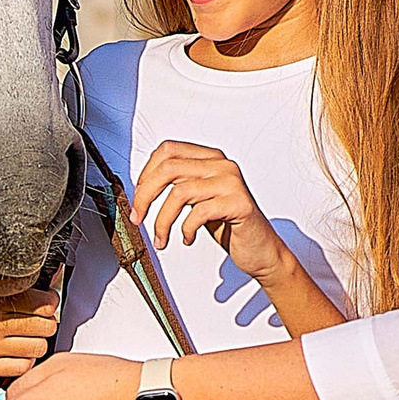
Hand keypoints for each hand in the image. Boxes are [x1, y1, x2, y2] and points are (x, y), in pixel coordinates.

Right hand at [0, 282, 57, 383]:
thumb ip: (22, 284)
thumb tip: (56, 276)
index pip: (43, 304)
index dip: (50, 303)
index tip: (46, 303)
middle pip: (45, 327)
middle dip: (46, 324)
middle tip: (38, 322)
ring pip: (38, 348)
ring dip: (36, 343)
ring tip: (26, 337)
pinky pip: (23, 367)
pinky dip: (24, 360)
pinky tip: (17, 352)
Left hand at [132, 140, 293, 292]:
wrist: (260, 248)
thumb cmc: (228, 225)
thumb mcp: (198, 199)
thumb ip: (178, 185)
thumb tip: (142, 186)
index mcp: (210, 158)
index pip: (167, 151)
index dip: (146, 174)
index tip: (138, 198)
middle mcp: (221, 165)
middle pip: (168, 168)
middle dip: (145, 195)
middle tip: (138, 218)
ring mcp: (231, 182)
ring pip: (179, 192)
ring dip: (162, 220)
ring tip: (161, 238)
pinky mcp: (238, 204)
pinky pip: (198, 213)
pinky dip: (185, 230)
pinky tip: (187, 239)